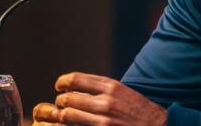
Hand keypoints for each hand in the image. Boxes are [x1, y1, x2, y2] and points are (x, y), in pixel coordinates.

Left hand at [32, 72, 166, 125]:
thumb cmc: (140, 112)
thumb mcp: (123, 92)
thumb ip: (103, 89)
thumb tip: (78, 89)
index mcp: (111, 86)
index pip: (75, 79)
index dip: (63, 82)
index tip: (60, 86)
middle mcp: (106, 102)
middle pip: (68, 99)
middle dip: (61, 103)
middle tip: (62, 106)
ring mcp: (102, 121)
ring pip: (67, 115)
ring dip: (62, 117)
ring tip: (65, 117)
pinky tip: (71, 125)